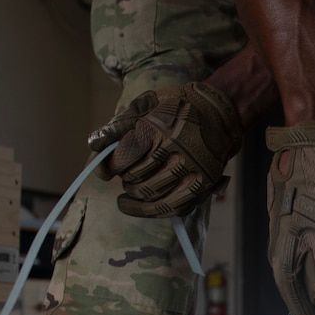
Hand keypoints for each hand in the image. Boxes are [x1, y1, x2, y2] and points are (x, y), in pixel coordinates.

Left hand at [87, 82, 244, 219]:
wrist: (219, 113)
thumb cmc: (178, 107)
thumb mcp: (147, 103)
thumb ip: (120, 124)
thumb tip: (94, 143)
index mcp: (161, 127)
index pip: (124, 156)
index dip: (109, 165)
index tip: (107, 167)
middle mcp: (177, 150)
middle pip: (136, 177)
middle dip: (125, 177)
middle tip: (126, 171)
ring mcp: (192, 170)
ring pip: (150, 194)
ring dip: (134, 193)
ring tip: (130, 187)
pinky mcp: (201, 186)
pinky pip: (169, 208)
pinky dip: (146, 211)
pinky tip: (133, 206)